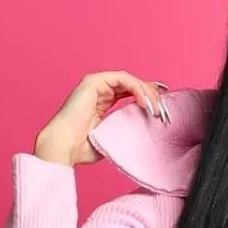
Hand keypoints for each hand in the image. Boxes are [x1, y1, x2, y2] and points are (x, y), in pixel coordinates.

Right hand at [33, 71, 171, 164]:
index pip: (131, 92)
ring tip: (157, 109)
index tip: (164, 109)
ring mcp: (96, 82)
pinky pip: (123, 79)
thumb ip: (124, 130)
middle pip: (133, 84)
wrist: (63, 147)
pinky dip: (137, 89)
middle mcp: (100, 88)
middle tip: (164, 111)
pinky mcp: (94, 80)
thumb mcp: (111, 138)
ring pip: (130, 79)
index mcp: (103, 100)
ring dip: (147, 93)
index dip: (148, 97)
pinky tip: (145, 103)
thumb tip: (142, 134)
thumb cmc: (81, 148)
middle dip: (152, 96)